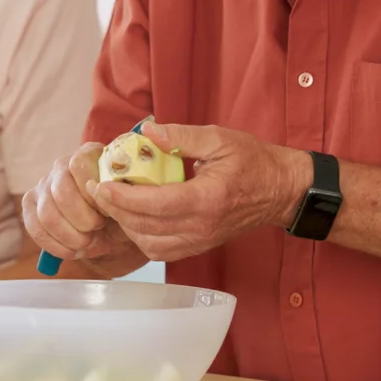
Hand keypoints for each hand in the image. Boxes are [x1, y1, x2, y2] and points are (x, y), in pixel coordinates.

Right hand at [21, 142, 146, 274]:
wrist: (110, 228)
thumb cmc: (120, 210)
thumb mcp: (129, 202)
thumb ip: (122, 197)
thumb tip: (110, 198)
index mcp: (88, 155)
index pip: (79, 164)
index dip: (92, 192)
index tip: (106, 212)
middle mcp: (62, 166)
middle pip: (62, 191)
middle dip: (81, 219)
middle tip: (96, 230)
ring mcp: (44, 185)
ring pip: (47, 214)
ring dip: (69, 236)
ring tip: (86, 243)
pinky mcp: (31, 204)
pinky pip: (34, 228)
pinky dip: (54, 246)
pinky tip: (71, 251)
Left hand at [89, 121, 307, 262]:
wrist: (280, 191)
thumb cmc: (253, 161)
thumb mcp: (220, 138)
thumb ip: (181, 135)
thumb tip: (147, 130)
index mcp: (207, 199)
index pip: (156, 205)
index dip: (124, 197)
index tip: (102, 184)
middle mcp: (202, 227)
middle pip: (147, 227)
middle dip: (117, 210)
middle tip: (100, 190)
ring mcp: (201, 241)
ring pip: (150, 245)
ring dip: (127, 226)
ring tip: (114, 202)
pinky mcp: (199, 246)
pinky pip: (162, 250)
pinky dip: (141, 236)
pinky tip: (133, 216)